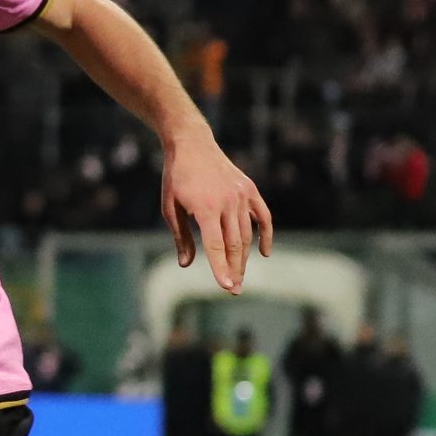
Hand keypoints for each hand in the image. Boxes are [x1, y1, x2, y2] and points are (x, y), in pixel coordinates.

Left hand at [162, 130, 274, 293]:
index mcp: (206, 208)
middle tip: (234, 290)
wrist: (192, 144)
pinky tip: (264, 252)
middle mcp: (228, 202)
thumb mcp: (170, 208)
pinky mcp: (250, 189)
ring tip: (239, 276)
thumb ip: (181, 237)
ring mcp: (241, 195)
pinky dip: (265, 234)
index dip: (220, 269)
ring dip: (244, 257)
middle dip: (234, 269)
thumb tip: (186, 264)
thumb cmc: (176, 178)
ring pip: (247, 234)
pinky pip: (263, 216)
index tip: (226, 287)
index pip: (216, 246)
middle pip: (234, 244)